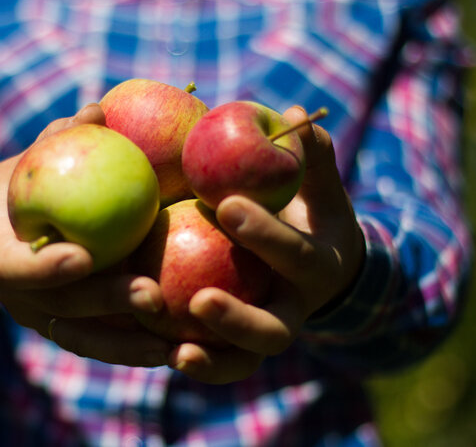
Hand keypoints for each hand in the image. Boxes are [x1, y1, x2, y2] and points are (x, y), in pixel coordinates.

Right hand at [0, 104, 172, 366]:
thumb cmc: (16, 185)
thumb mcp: (29, 161)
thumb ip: (59, 140)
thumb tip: (98, 110)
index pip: (14, 265)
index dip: (44, 267)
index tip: (81, 257)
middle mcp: (16, 294)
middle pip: (61, 306)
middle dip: (105, 302)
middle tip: (149, 294)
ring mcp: (39, 316)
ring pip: (82, 337)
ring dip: (127, 343)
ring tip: (172, 346)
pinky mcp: (64, 328)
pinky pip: (100, 343)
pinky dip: (134, 349)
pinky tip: (175, 351)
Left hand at [169, 106, 365, 383]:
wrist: (323, 266)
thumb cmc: (311, 212)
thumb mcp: (319, 185)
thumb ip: (309, 154)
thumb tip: (293, 114)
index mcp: (316, 267)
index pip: (294, 254)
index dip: (264, 233)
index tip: (227, 204)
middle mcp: (294, 309)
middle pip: (274, 330)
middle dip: (239, 319)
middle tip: (199, 300)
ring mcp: (266, 333)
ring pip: (243, 361)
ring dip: (211, 359)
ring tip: (173, 352)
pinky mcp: (239, 347)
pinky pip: (216, 363)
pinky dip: (191, 363)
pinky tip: (152, 350)